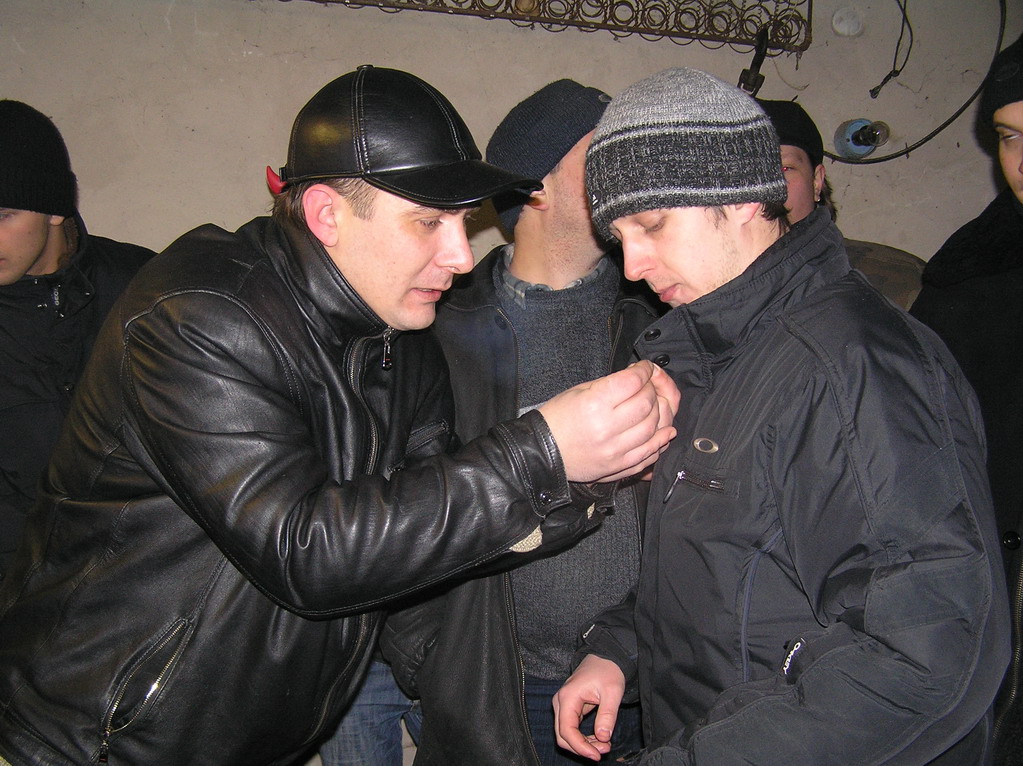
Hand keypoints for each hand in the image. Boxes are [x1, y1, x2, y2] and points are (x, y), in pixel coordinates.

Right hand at [538, 361, 679, 482]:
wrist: (542, 452)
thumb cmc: (557, 419)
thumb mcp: (578, 391)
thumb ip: (610, 385)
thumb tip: (637, 378)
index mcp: (594, 404)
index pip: (633, 382)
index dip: (644, 371)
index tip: (644, 368)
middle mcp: (607, 427)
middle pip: (647, 403)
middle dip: (651, 390)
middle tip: (646, 387)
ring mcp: (615, 449)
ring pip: (653, 427)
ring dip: (658, 413)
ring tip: (651, 406)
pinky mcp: (619, 466)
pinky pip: (649, 453)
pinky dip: (660, 440)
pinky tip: (664, 431)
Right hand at [553, 654, 626, 760]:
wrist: (606, 657)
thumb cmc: (608, 670)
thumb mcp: (612, 692)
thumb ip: (607, 715)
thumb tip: (602, 737)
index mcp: (568, 697)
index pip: (566, 730)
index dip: (580, 746)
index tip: (596, 755)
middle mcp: (561, 702)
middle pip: (562, 735)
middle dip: (581, 747)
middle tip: (602, 751)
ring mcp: (563, 705)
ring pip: (566, 734)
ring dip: (582, 744)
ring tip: (604, 745)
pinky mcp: (570, 707)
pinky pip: (571, 728)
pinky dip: (583, 737)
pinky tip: (598, 738)